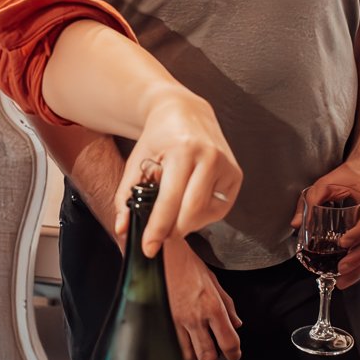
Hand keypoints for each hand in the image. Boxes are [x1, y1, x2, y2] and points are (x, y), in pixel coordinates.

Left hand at [114, 92, 241, 255]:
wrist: (185, 111)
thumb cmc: (159, 137)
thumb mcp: (137, 160)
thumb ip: (126, 195)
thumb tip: (123, 228)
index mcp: (183, 151)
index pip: (170, 200)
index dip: (158, 227)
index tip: (149, 247)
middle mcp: (209, 157)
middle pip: (192, 211)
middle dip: (173, 231)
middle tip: (158, 238)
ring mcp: (226, 165)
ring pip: (206, 213)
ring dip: (186, 224)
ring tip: (171, 216)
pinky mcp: (236, 174)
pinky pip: (219, 208)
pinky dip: (201, 215)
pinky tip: (188, 206)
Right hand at [165, 237, 242, 359]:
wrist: (159, 254)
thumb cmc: (185, 263)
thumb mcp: (213, 280)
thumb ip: (227, 304)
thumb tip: (237, 323)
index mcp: (213, 306)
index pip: (228, 341)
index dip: (234, 354)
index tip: (234, 356)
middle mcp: (195, 317)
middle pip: (208, 356)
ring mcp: (176, 321)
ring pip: (188, 356)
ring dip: (195, 358)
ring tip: (197, 353)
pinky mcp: (161, 321)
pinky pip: (171, 346)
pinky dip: (179, 351)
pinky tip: (182, 346)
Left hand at [293, 160, 359, 286]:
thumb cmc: (351, 176)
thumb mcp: (327, 183)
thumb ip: (311, 201)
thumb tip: (297, 224)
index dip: (358, 234)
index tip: (344, 243)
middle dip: (357, 259)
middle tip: (341, 268)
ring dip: (359, 269)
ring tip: (342, 280)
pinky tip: (347, 276)